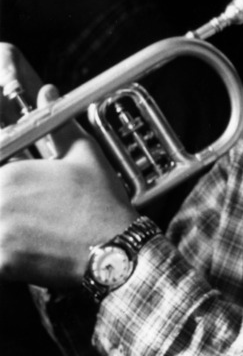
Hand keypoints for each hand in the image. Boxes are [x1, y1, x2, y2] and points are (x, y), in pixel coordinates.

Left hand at [0, 74, 135, 286]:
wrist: (117, 251)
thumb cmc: (102, 204)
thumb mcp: (85, 157)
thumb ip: (59, 126)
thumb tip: (47, 91)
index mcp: (11, 173)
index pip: (0, 172)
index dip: (8, 187)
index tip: (27, 196)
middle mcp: (0, 199)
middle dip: (6, 209)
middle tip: (33, 218)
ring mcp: (0, 232)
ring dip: (6, 232)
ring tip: (30, 235)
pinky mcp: (4, 264)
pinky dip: (8, 260)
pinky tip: (29, 256)